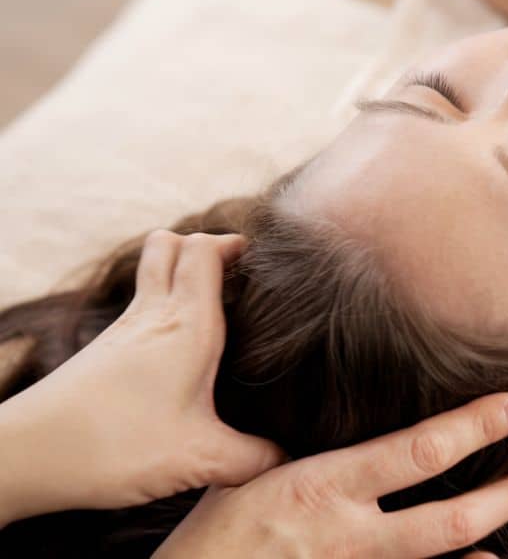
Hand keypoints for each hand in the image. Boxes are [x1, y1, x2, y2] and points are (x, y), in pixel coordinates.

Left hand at [0, 230, 285, 524]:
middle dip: (202, 244)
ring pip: (151, 272)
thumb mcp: (200, 458)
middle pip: (170, 244)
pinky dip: (161, 304)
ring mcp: (124, 330)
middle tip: (234, 269)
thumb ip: (254, 457)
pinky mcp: (104, 350)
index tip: (260, 256)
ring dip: (180, 272)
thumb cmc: (116, 445)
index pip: (204, 250)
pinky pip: (139, 305)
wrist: (27, 455)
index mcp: (186, 325)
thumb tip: (285, 458)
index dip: (232, 243)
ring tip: (213, 303)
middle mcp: (152, 315)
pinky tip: (177, 346)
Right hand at [153, 392, 507, 558]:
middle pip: (446, 520)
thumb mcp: (253, 472)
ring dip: (488, 541)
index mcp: (322, 484)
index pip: (417, 450)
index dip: (475, 427)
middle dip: (506, 496)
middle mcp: (346, 534)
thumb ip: (308, 452)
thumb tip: (358, 431)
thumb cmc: (214, 528)